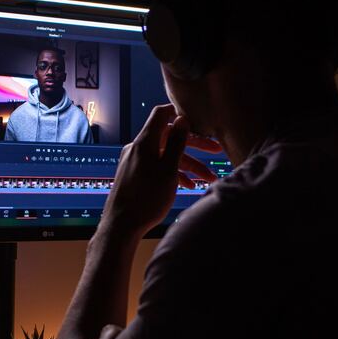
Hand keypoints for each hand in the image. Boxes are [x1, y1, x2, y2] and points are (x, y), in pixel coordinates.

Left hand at [100, 104, 221, 237]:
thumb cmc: (146, 198)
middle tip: (216, 151)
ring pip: (165, 156)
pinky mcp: (133, 175)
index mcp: (144, 142)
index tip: (197, 118)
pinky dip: (172, 173)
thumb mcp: (168, 169)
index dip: (179, 113)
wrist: (121, 225)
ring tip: (207, 179)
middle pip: (168, 138)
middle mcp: (137, 148)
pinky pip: (156, 167)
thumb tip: (182, 118)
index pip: (161, 114)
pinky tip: (187, 186)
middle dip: (194, 145)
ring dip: (187, 165)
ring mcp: (134, 162)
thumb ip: (176, 142)